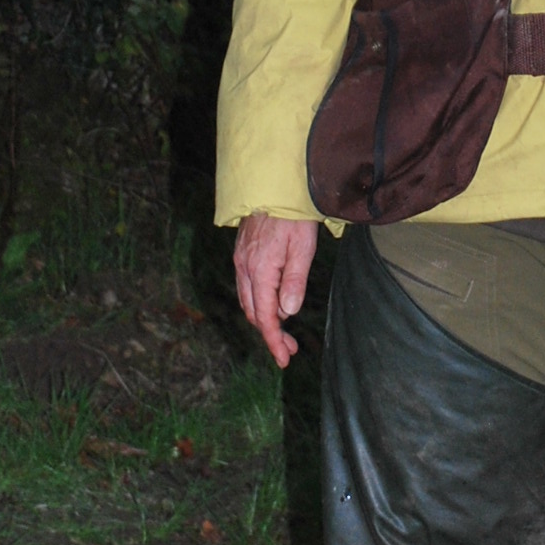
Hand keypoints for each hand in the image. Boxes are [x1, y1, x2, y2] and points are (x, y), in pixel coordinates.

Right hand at [234, 213, 318, 367]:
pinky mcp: (243, 254)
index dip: (274, 340)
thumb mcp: (303, 248)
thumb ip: (294, 281)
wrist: (276, 186)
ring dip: (264, 318)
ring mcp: (241, 260)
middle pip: (253, 312)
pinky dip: (259, 302)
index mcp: (259, 270)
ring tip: (285, 330)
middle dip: (270, 333)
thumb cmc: (294, 216)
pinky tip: (275, 302)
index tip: (284, 358)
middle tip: (290, 348)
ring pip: (248, 301)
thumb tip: (287, 312)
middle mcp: (244, 268)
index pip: (265, 316)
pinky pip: (247, 287)